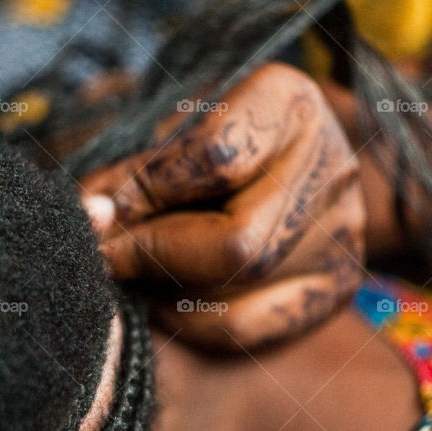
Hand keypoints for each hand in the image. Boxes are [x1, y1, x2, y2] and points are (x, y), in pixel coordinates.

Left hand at [80, 65, 365, 348]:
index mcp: (290, 103)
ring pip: (237, 292)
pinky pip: (243, 327)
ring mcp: (340, 236)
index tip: (99, 204)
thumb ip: (135, 165)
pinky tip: (161, 296)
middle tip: (105, 253)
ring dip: (163, 288)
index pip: (216, 158)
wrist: (286, 152)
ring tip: (131, 267)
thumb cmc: (210, 128)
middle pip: (237, 243)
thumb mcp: (173, 121)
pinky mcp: (333, 287)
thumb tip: (91, 216)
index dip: (146, 190)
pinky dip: (186, 320)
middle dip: (153, 252)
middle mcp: (330, 168)